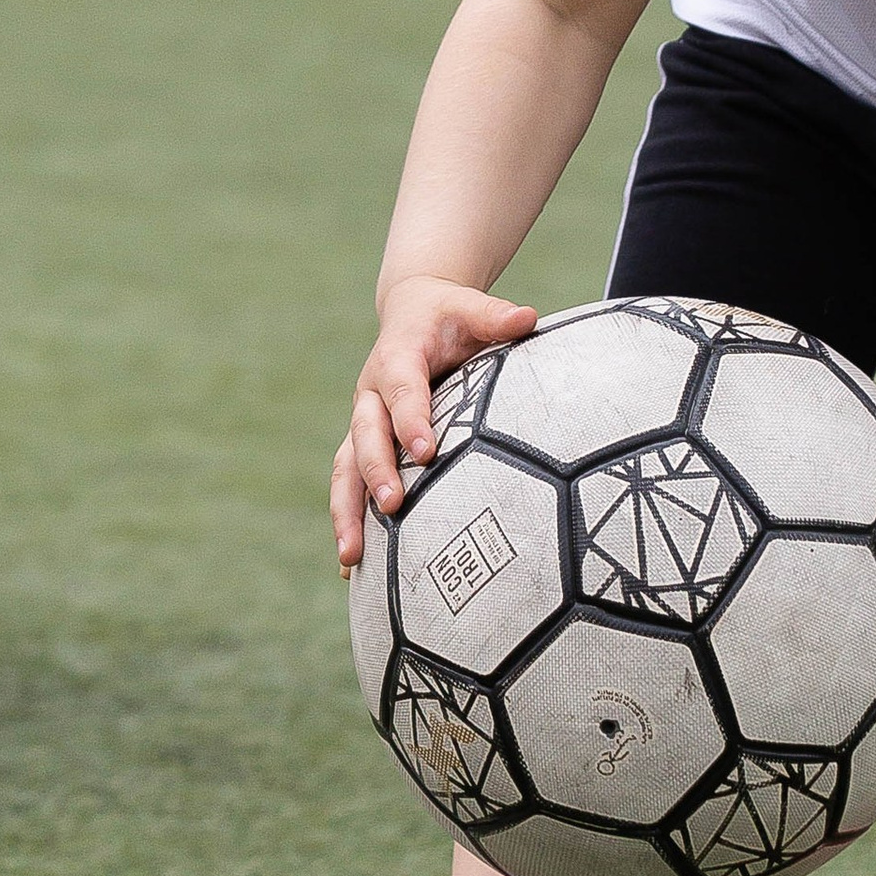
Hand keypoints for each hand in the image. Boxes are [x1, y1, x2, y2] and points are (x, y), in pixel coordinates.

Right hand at [330, 275, 538, 571]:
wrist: (410, 311)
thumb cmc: (448, 315)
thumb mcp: (470, 308)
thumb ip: (497, 317)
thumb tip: (530, 318)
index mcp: (397, 358)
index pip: (402, 390)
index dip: (411, 419)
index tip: (426, 451)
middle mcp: (371, 393)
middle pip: (365, 434)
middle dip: (376, 470)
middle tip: (392, 504)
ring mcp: (363, 422)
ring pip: (344, 468)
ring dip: (346, 511)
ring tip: (350, 556)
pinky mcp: (362, 444)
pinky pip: (348, 484)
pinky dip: (348, 521)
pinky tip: (351, 568)